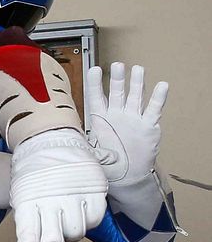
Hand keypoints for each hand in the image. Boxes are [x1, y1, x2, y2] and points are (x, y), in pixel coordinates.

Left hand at [7, 127, 108, 241]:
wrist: (50, 138)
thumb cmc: (34, 177)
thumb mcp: (24, 200)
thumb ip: (37, 227)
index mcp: (26, 207)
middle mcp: (47, 204)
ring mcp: (71, 197)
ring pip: (76, 233)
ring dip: (72, 232)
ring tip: (64, 212)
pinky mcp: (92, 191)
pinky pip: (94, 219)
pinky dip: (88, 218)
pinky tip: (79, 205)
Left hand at [86, 62, 167, 188]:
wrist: (127, 176)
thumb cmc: (108, 164)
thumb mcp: (93, 157)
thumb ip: (89, 151)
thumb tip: (79, 150)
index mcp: (100, 119)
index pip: (96, 98)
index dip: (95, 84)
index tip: (94, 70)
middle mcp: (117, 115)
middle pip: (117, 92)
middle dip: (117, 79)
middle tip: (117, 65)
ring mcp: (133, 118)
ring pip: (135, 96)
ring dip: (136, 83)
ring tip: (137, 69)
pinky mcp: (148, 125)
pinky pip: (153, 109)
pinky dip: (158, 98)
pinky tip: (162, 85)